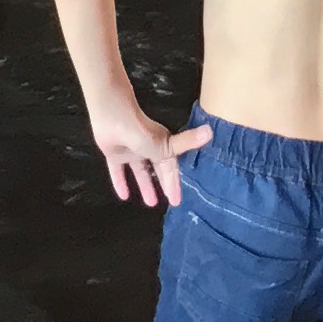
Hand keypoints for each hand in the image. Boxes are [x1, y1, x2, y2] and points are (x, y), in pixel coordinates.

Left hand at [91, 103, 211, 207]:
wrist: (112, 118)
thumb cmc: (141, 131)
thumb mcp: (166, 143)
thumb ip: (187, 142)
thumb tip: (210, 131)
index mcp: (161, 147)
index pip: (170, 169)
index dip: (174, 183)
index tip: (177, 200)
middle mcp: (147, 149)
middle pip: (157, 170)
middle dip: (163, 184)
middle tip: (168, 203)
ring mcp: (130, 152)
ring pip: (140, 172)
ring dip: (145, 186)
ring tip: (151, 203)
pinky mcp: (114, 154)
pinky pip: (117, 171)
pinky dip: (120, 182)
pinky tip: (123, 196)